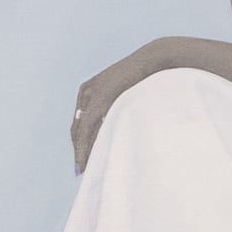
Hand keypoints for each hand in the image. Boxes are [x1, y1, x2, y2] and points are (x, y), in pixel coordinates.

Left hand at [72, 38, 179, 171]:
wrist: (153, 62)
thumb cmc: (146, 79)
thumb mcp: (126, 95)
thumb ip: (116, 108)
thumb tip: (116, 126)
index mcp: (89, 89)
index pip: (80, 121)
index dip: (80, 141)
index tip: (82, 158)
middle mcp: (86, 91)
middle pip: (77, 127)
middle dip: (78, 148)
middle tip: (79, 169)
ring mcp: (90, 94)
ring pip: (80, 129)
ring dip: (80, 150)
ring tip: (81, 169)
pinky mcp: (98, 99)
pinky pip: (87, 127)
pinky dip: (84, 145)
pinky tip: (85, 158)